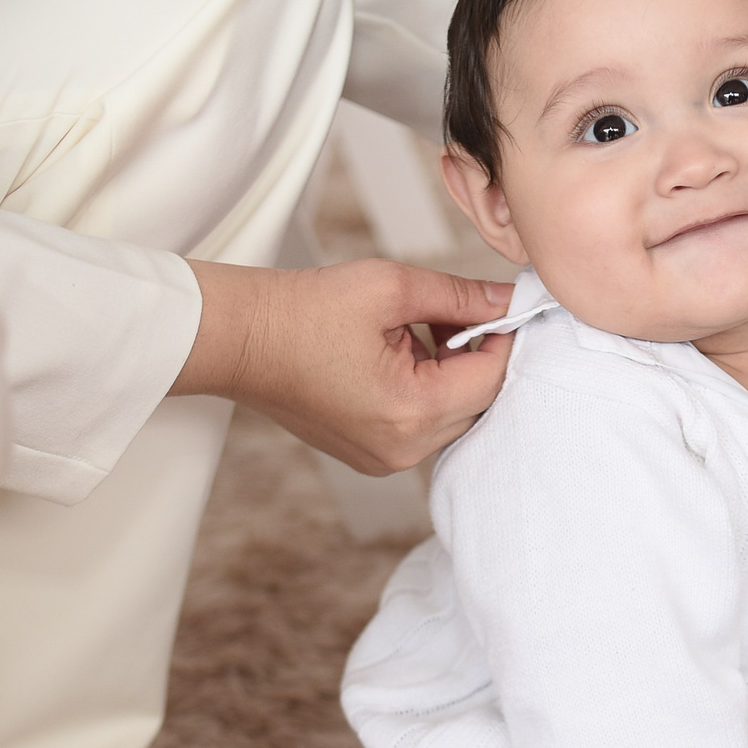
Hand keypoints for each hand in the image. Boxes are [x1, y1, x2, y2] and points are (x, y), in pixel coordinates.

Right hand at [172, 257, 515, 474]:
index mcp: (411, 410)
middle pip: (478, 403)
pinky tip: (399, 357)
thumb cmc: (303, 310)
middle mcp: (403, 449)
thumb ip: (459, 296)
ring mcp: (386, 460)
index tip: (500, 305)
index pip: (492, 378)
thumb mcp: (392, 287)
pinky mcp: (373, 458)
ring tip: (415, 332)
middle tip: (450, 312)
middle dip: (476, 355)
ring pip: (453, 416)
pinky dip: (426, 392)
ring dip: (451, 373)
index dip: (503, 336)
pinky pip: (424, 427)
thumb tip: (505, 300)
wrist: (241, 340)